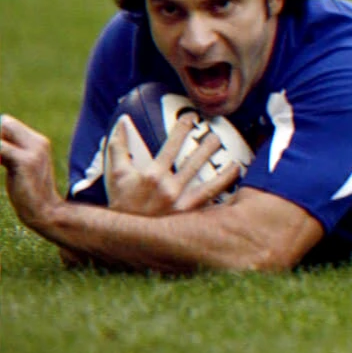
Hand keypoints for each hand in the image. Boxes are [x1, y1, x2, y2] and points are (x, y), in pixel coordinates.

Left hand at [0, 114, 63, 230]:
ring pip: (0, 132)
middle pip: (4, 123)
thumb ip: (8, 153)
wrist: (46, 212)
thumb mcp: (19, 167)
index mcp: (38, 141)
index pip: (7, 123)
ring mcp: (33, 151)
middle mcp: (38, 142)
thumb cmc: (28, 192)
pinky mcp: (25, 162)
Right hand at [104, 112, 240, 214]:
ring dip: (221, 167)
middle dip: (207, 144)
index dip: (183, 128)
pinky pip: (210, 200)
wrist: (121, 235)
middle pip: (194, 161)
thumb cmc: (120, 201)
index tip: (192, 116)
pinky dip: (224, 188)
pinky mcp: (187, 216)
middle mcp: (168, 188)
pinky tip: (235, 177)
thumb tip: (123, 121)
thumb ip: (119, 146)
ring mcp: (180, 204)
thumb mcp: (115, 173)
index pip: (172, 145)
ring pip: (208, 182)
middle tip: (216, 132)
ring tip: (233, 157)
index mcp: (151, 175)